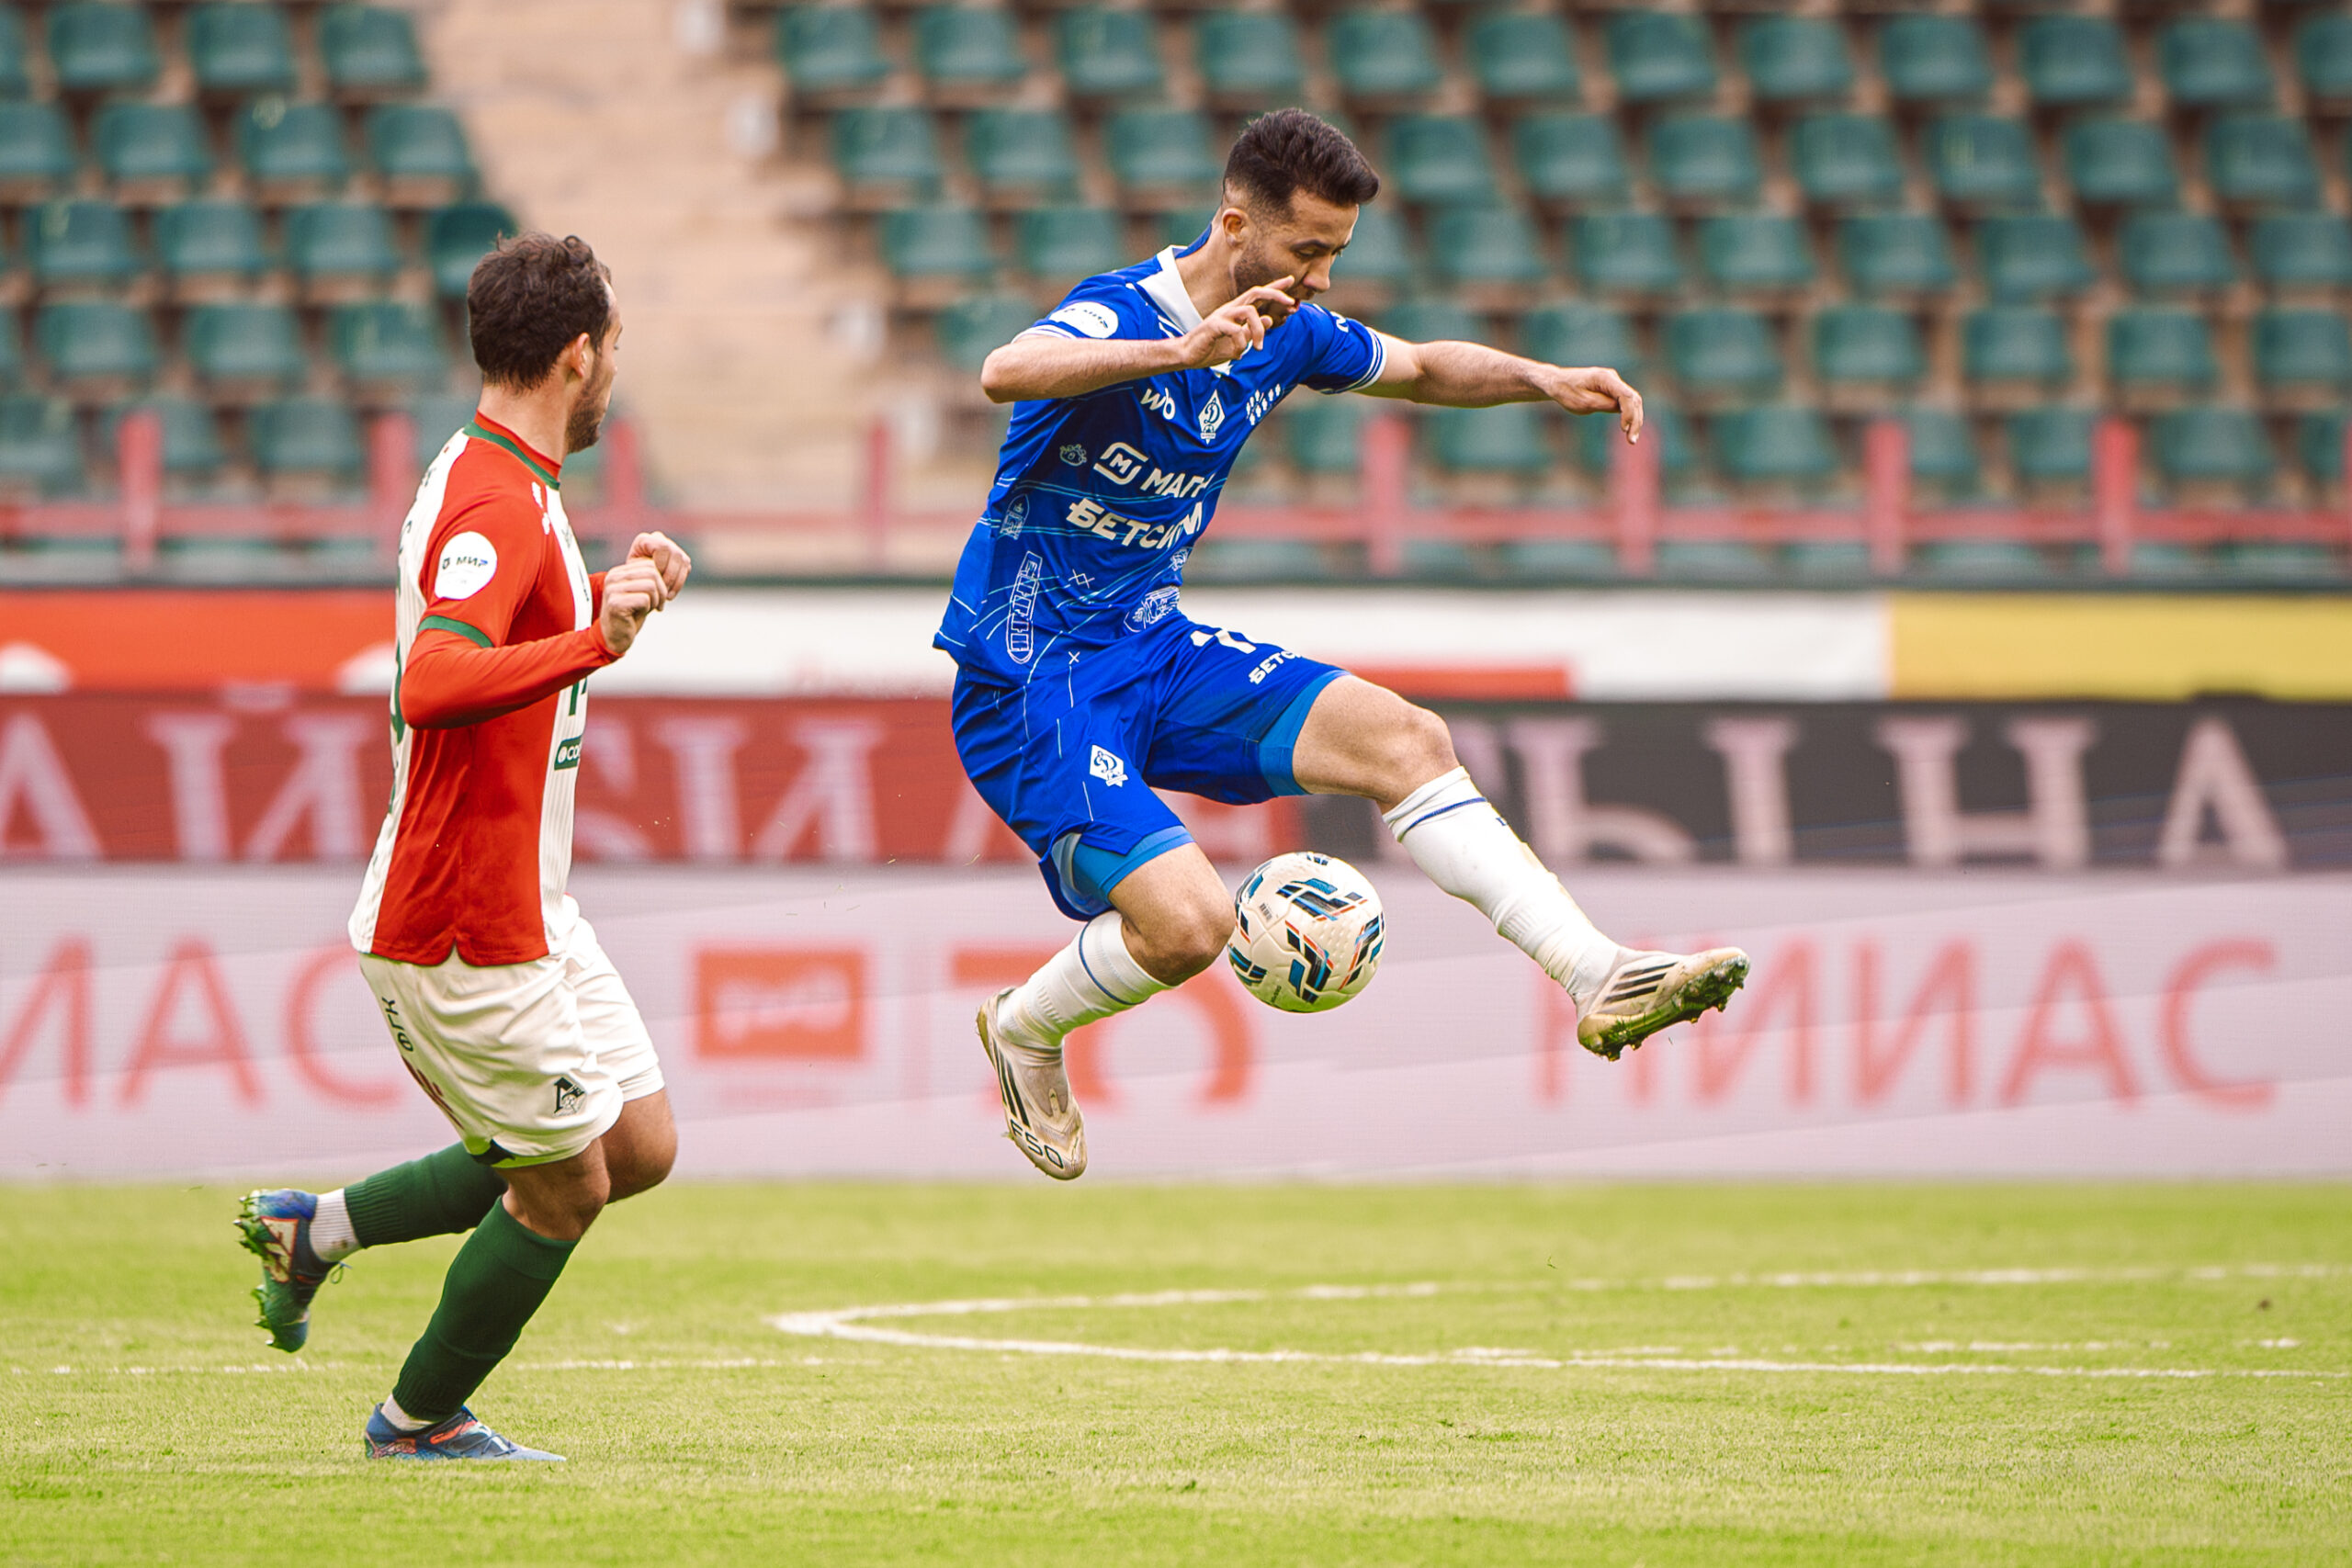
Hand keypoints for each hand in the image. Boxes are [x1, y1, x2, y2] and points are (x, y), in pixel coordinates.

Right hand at [597, 558, 666, 657]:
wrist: (616, 636)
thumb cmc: (632, 613)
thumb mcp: (641, 592)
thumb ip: (650, 579)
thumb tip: (670, 568)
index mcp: (618, 572)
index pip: (649, 564)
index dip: (661, 580)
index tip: (659, 595)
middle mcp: (613, 578)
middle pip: (652, 573)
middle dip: (662, 590)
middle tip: (659, 604)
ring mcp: (612, 590)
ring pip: (650, 585)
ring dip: (657, 599)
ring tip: (651, 608)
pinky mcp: (615, 604)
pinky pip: (644, 599)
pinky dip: (649, 608)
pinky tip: (641, 614)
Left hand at [627, 530, 692, 599]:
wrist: (635, 583)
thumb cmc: (630, 579)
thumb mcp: (631, 574)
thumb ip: (640, 568)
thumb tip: (652, 566)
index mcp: (645, 540)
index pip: (662, 548)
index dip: (661, 565)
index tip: (655, 580)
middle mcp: (660, 539)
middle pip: (675, 554)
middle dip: (670, 575)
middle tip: (662, 591)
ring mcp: (672, 548)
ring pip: (683, 562)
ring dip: (675, 582)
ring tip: (666, 596)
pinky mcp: (681, 559)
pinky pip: (686, 569)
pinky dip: (678, 585)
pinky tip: (670, 596)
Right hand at [1176, 280, 1297, 370]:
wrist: (1187, 355)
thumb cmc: (1212, 347)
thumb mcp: (1238, 341)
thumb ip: (1252, 331)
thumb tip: (1269, 320)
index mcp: (1237, 311)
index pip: (1259, 294)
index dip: (1275, 287)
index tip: (1292, 280)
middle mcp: (1230, 309)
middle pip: (1256, 292)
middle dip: (1276, 294)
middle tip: (1291, 303)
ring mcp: (1222, 315)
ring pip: (1249, 311)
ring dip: (1259, 330)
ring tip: (1259, 348)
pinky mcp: (1214, 325)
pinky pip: (1235, 329)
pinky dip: (1241, 342)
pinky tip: (1238, 353)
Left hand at [1549, 366, 1644, 442]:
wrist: (1557, 382)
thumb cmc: (1566, 392)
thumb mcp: (1582, 402)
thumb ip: (1602, 404)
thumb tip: (1621, 410)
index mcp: (1604, 378)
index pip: (1625, 395)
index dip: (1629, 413)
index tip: (1624, 429)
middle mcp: (1612, 378)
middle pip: (1633, 399)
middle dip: (1635, 420)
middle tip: (1631, 441)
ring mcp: (1613, 383)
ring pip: (1632, 401)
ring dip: (1634, 420)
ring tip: (1631, 439)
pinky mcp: (1612, 390)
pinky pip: (1625, 403)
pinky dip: (1628, 416)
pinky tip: (1628, 430)